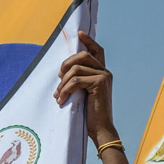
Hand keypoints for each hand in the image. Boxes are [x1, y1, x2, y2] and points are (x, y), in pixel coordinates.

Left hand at [55, 31, 116, 145]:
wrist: (101, 129)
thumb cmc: (90, 114)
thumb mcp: (82, 93)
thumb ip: (78, 80)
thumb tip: (62, 72)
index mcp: (102, 73)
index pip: (97, 50)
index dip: (88, 40)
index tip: (80, 33)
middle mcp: (105, 72)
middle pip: (82, 56)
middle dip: (66, 64)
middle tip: (58, 78)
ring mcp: (104, 77)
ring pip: (75, 69)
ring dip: (62, 83)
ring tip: (58, 95)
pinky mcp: (100, 84)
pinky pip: (75, 80)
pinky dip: (65, 90)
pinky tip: (61, 100)